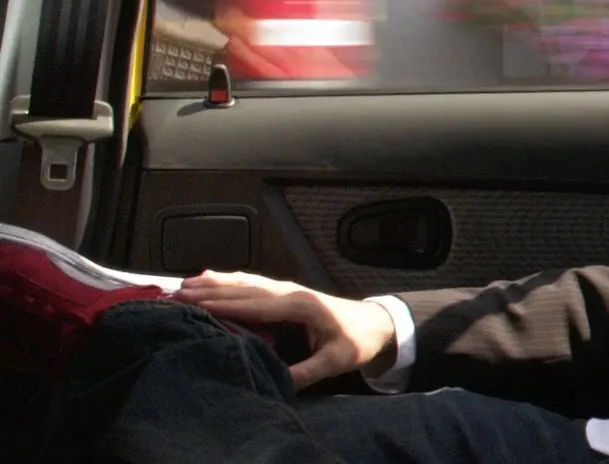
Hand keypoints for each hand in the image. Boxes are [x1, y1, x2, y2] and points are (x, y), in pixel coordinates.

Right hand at [174, 271, 397, 390]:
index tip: (198, 305)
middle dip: (211, 291)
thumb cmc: (357, 341)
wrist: (378, 324)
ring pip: (246, 282)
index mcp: (301, 306)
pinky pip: (254, 283)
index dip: (226, 305)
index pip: (257, 305)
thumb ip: (308, 371)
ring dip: (216, 282)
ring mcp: (289, 290)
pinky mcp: (287, 293)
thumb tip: (279, 383)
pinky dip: (230, 279)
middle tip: (178, 293)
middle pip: (245, 289)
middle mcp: (292, 293)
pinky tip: (211, 276)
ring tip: (186, 283)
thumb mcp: (336, 360)